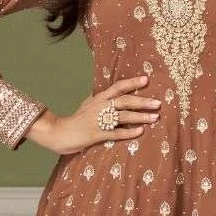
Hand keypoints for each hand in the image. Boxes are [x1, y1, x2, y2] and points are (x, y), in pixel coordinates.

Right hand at [27, 75, 162, 155]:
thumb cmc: (76, 120)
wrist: (58, 133)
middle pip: (124, 101)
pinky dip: (128, 132)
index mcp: (98, 99)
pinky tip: (140, 132)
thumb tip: (113, 92)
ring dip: (140, 117)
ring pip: (122, 116)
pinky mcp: (96, 135)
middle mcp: (99, 107)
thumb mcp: (87, 105)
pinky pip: (115, 133)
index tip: (146, 80)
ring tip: (154, 117)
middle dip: (142, 101)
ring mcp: (98, 121)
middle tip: (158, 103)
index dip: (132, 83)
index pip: (117, 87)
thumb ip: (101, 99)